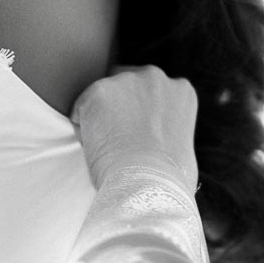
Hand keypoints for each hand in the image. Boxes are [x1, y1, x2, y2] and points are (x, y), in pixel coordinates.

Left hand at [72, 66, 198, 190]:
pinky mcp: (98, 92)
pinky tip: (95, 148)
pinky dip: (82, 128)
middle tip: (118, 141)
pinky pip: (80, 109)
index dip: (141, 116)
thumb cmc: (168, 180)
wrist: (148, 185)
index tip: (136, 137)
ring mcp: (126, 81)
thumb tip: (158, 139)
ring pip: (102, 96)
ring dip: (100, 117)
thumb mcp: (183, 145)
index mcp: (180, 89)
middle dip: (120, 108)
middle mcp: (154, 77)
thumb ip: (169, 129)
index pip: (151, 93)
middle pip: (125, 85)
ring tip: (108, 149)